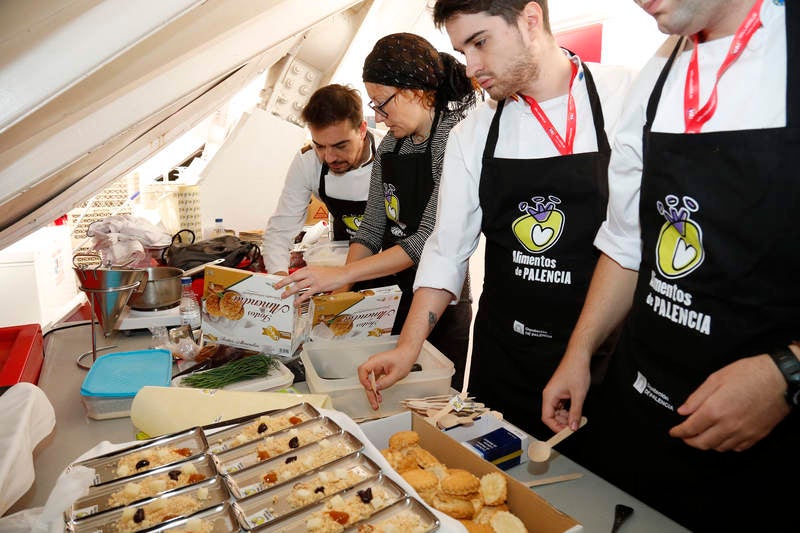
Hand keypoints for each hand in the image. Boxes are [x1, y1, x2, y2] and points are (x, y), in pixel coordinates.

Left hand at [272, 265, 348, 303]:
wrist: (342, 274)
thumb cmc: (332, 273)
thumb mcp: (319, 271)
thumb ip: (311, 274)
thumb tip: (303, 280)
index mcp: (309, 268)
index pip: (295, 273)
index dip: (287, 277)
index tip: (281, 281)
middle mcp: (310, 273)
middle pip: (293, 278)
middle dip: (284, 282)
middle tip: (276, 287)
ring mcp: (314, 280)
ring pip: (298, 286)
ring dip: (289, 292)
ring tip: (283, 296)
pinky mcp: (318, 287)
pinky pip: (306, 294)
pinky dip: (300, 299)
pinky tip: (296, 303)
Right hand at [357, 348, 417, 409]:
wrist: (407, 354)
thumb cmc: (403, 359)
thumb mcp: (397, 373)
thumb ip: (386, 382)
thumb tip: (376, 388)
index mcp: (376, 361)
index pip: (363, 369)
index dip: (364, 380)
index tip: (370, 388)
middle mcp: (374, 364)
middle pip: (366, 379)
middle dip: (369, 392)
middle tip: (374, 403)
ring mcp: (375, 367)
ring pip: (369, 382)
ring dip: (372, 393)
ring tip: (376, 403)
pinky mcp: (378, 371)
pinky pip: (374, 381)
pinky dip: (376, 389)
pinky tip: (378, 396)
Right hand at [541, 351, 592, 431]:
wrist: (579, 357)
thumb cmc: (576, 370)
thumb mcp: (578, 395)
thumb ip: (575, 412)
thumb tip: (573, 426)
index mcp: (549, 395)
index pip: (547, 417)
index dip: (555, 427)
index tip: (566, 432)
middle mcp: (550, 395)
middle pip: (551, 416)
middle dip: (562, 423)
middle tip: (574, 427)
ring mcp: (555, 393)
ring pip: (557, 412)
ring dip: (566, 417)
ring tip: (577, 419)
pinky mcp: (560, 392)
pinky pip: (561, 406)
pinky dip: (568, 411)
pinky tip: (576, 412)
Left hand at [669, 354, 790, 451]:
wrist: (781, 379)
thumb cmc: (750, 374)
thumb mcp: (717, 378)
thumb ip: (697, 397)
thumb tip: (683, 411)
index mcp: (715, 410)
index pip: (690, 428)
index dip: (678, 432)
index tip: (673, 432)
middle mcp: (728, 425)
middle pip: (702, 443)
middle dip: (690, 441)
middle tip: (684, 436)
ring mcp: (744, 433)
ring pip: (719, 448)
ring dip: (707, 444)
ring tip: (702, 435)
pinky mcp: (756, 436)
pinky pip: (737, 448)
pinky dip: (726, 446)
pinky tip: (722, 437)